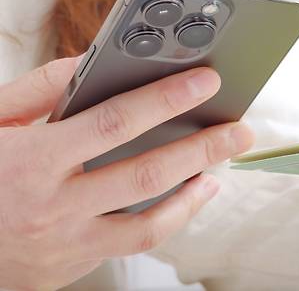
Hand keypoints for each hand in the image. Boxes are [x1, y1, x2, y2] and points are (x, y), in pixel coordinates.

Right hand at [0, 57, 252, 289]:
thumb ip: (41, 89)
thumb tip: (93, 63)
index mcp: (30, 161)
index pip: (113, 123)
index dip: (165, 100)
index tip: (204, 81)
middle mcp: (53, 207)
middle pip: (145, 174)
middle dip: (202, 148)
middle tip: (240, 130)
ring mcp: (67, 243)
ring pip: (148, 222)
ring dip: (195, 192)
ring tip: (222, 164)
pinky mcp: (74, 264)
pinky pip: (134, 244)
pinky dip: (171, 218)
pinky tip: (191, 197)